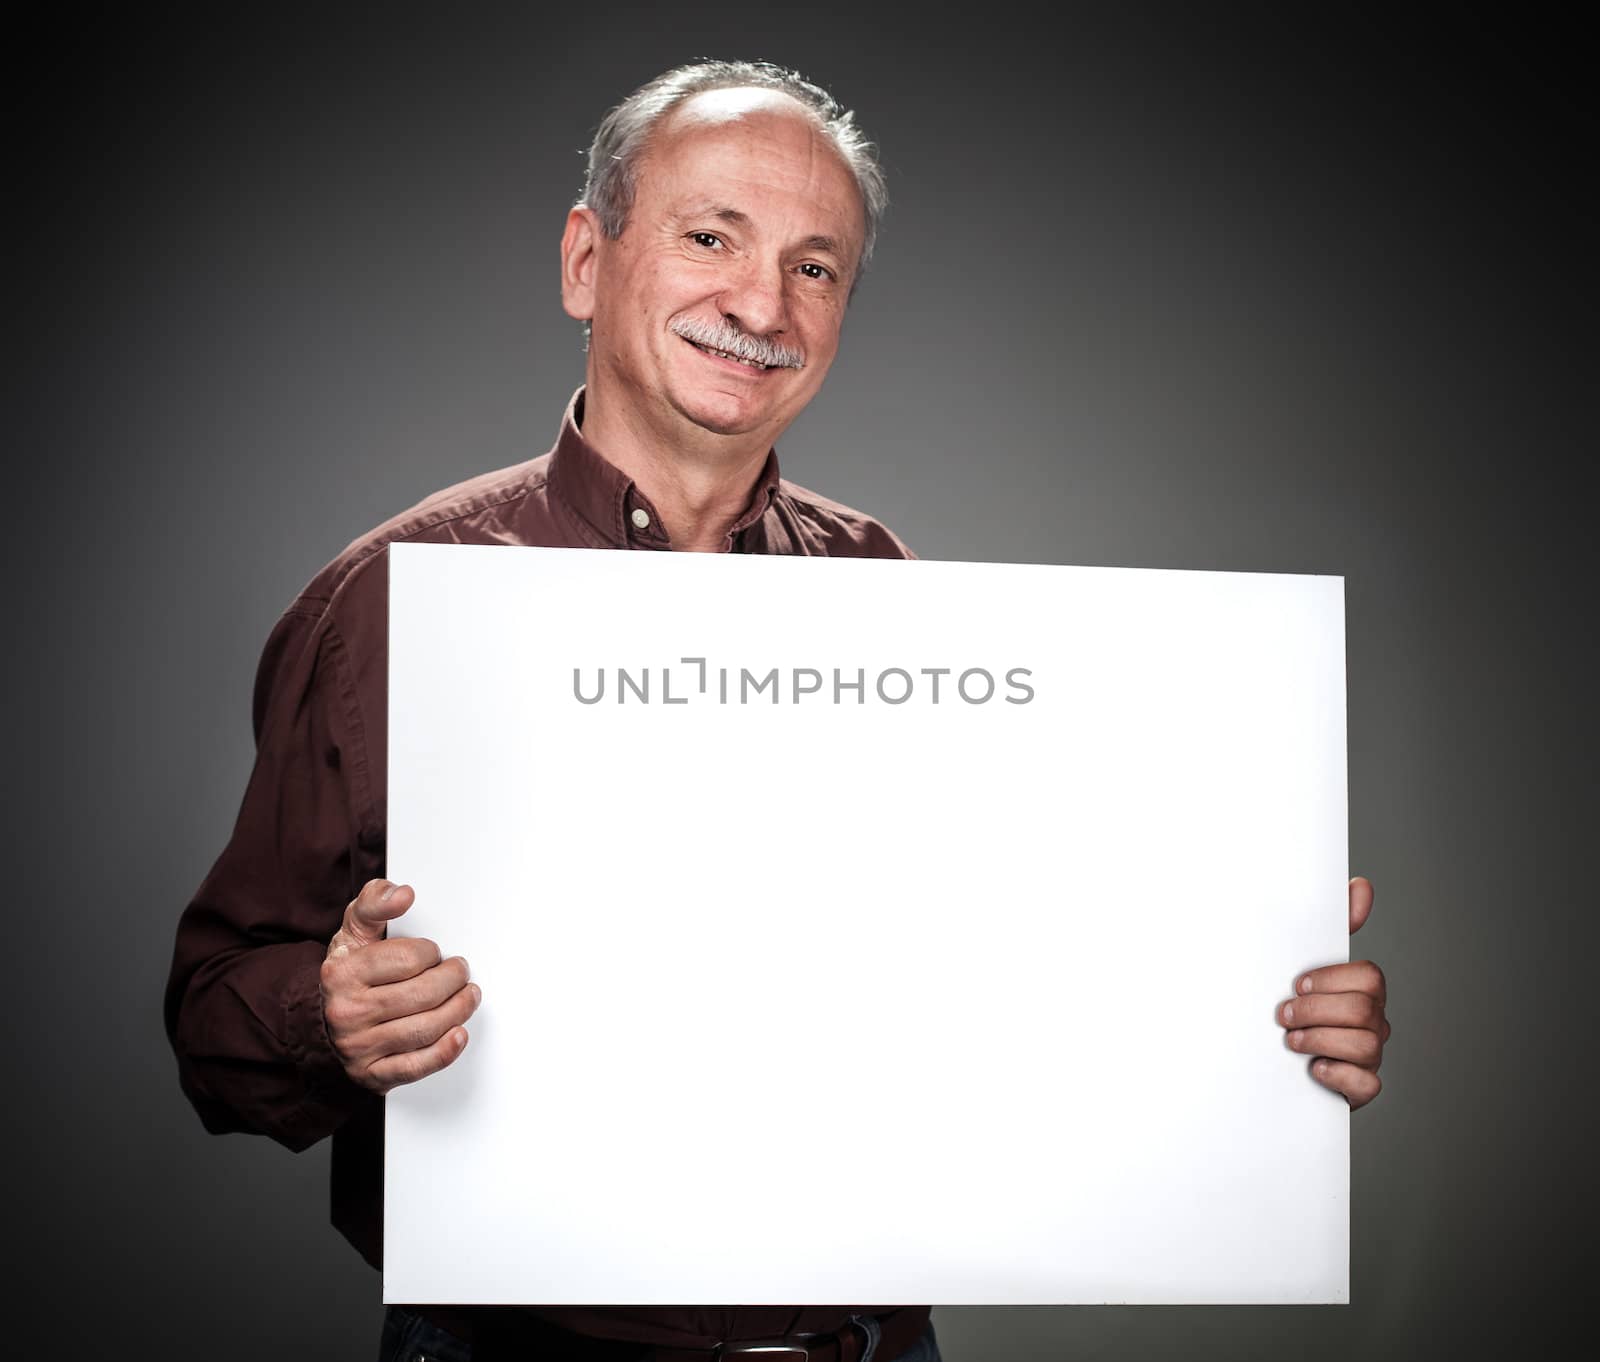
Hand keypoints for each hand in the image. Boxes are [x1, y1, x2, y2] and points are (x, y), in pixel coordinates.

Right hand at [320, 879, 480, 1094]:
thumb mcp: (354, 930)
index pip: (408, 960)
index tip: (434, 954)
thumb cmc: (348, 973)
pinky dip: (444, 1052)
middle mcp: (347, 1012)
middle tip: (461, 973)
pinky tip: (458, 1034)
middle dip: (452, 981)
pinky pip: (415, 1066)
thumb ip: (375, 902)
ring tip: (468, 996)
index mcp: (343, 973)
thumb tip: (402, 893)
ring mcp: (358, 1046)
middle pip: (421, 996)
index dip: (431, 953)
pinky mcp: (372, 1073)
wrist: (322, 1022)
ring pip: (424, 1029)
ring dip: (458, 1010)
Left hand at [1278, 876, 1388, 1108]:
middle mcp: (1374, 1021)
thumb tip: (1362, 886)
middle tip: (1284, 1016)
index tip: (1296, 984)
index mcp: (1363, 990)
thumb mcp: (1306, 965)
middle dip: (1315, 1011)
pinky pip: (1367, 1083)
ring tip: (1291, 1042)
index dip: (1331, 979)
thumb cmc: (1296, 1006)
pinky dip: (1336, 1074)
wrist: (1273, 1062)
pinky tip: (1313, 1068)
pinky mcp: (1362, 1087)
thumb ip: (1333, 927)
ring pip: (1365, 1045)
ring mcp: (1371, 1055)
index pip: (1369, 976)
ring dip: (1319, 1040)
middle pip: (1363, 1010)